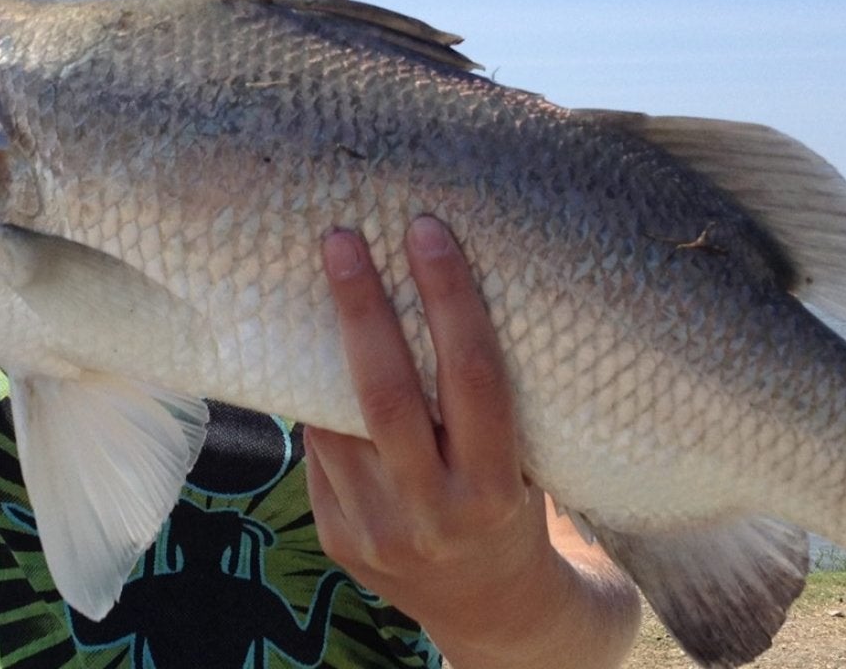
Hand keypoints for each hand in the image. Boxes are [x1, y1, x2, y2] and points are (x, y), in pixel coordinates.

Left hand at [305, 216, 580, 659]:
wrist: (498, 615)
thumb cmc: (520, 511)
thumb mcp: (527, 463)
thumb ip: (480, 403)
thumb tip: (429, 289)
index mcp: (494, 490)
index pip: (470, 377)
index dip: (449, 297)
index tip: (427, 230)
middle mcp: (431, 516)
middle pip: (384, 395)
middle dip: (360, 309)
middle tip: (340, 237)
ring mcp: (374, 532)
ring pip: (334, 420)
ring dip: (323, 347)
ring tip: (321, 280)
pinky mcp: (335, 538)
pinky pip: (319, 451)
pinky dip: (319, 400)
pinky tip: (320, 355)